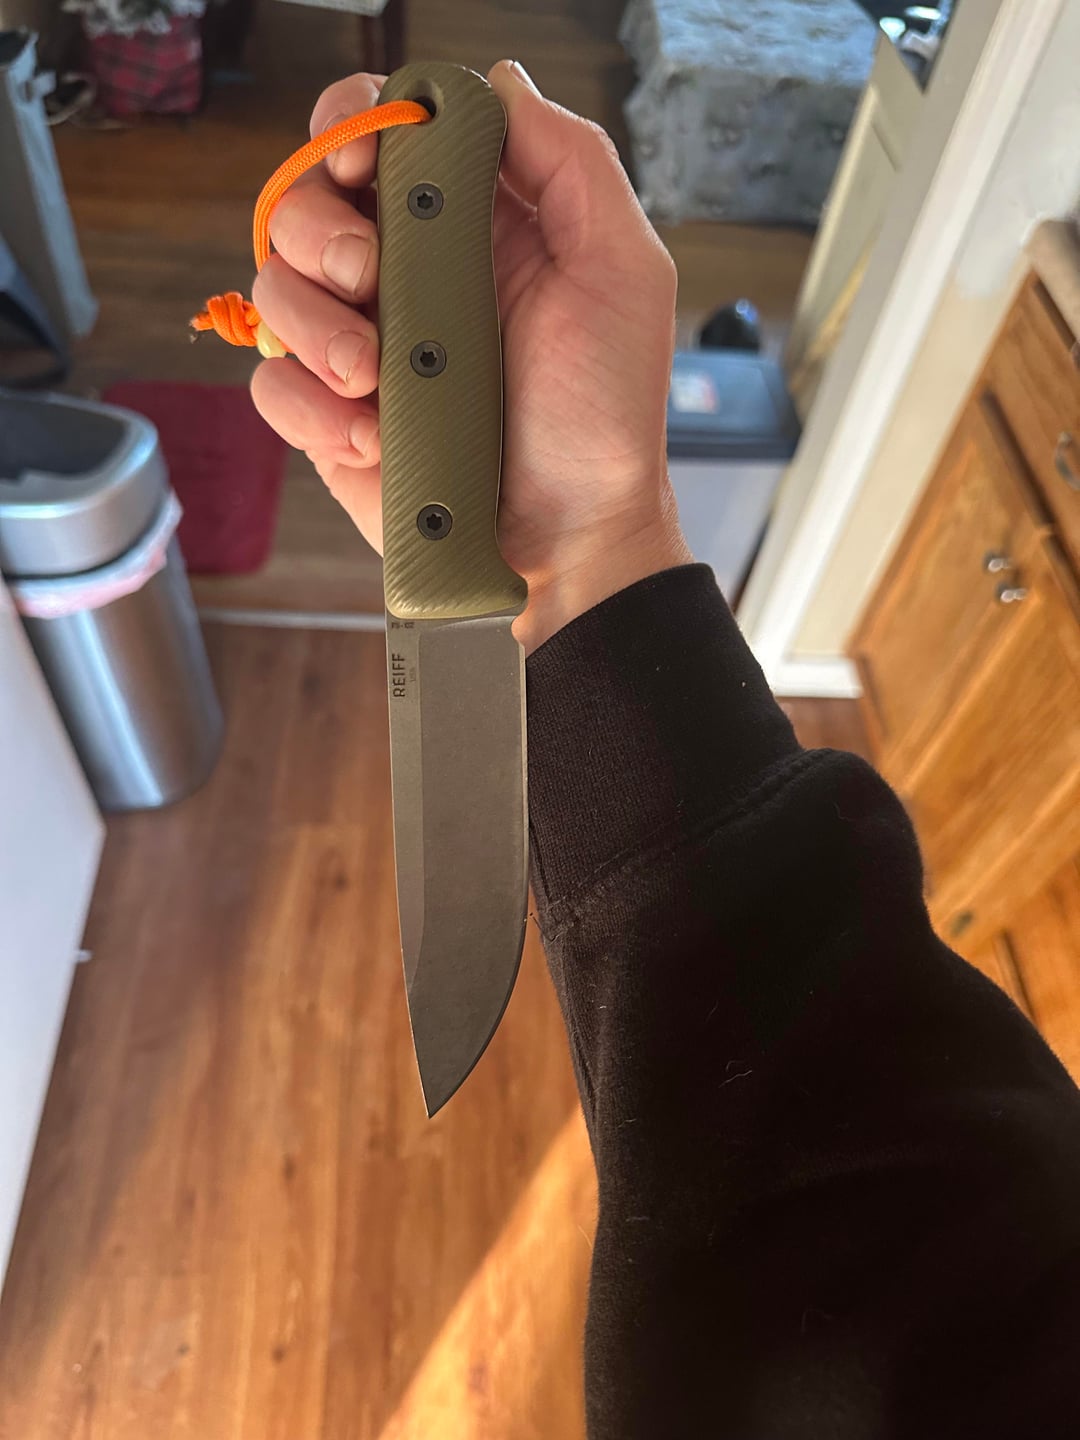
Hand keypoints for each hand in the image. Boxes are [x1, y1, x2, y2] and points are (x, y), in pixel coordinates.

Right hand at [250, 61, 691, 651]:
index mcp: (465, 227)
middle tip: (370, 273)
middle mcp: (402, 277)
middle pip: (303, 203)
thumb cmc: (603, 414)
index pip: (379, 138)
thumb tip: (500, 83)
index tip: (361, 156)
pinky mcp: (330, 419)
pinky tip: (371, 434)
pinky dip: (309, 406)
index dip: (351, 126)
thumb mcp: (621, 272)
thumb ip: (572, 163)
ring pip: (272, 288)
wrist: (569, 536)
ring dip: (312, 323)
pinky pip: (270, 383)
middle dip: (318, 227)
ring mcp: (360, 348)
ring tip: (375, 373)